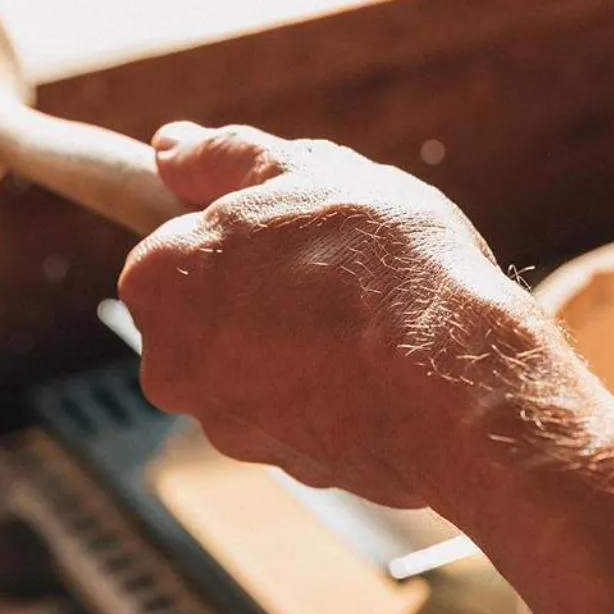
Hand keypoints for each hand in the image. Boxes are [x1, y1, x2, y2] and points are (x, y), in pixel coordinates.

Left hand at [118, 123, 556, 508]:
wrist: (454, 380)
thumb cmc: (381, 264)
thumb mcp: (309, 172)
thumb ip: (226, 158)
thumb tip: (168, 147)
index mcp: (158, 279)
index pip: (174, 247)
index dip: (240, 233)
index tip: (288, 231)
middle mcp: (172, 363)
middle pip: (213, 314)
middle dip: (265, 293)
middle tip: (340, 267)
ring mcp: (228, 424)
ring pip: (260, 368)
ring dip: (304, 346)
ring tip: (375, 319)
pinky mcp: (289, 467)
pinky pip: (305, 415)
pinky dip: (337, 394)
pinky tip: (387, 371)